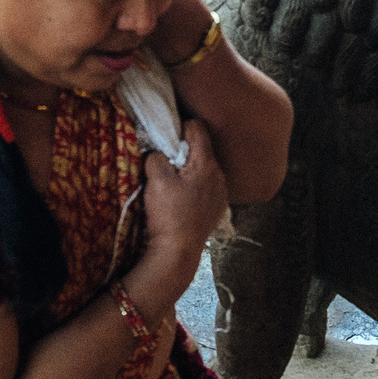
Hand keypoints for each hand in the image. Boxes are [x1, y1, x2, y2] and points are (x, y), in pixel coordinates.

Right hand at [140, 118, 227, 290]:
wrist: (179, 251)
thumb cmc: (168, 214)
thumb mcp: (156, 180)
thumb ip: (156, 157)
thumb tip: (157, 152)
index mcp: (206, 163)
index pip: (198, 128)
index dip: (180, 127)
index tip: (167, 137)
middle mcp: (220, 175)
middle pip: (202, 149)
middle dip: (184, 150)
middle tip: (166, 161)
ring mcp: (221, 192)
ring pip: (204, 169)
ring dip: (190, 170)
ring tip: (173, 183)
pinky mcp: (218, 207)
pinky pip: (207, 186)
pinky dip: (195, 186)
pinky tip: (182, 199)